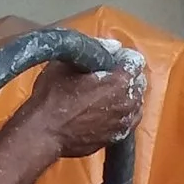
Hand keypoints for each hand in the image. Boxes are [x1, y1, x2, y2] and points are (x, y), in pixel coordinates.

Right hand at [27, 56, 143, 158]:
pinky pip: (126, 122)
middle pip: (138, 83)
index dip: (122, 57)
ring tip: (107, 94)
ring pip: (135, 104)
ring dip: (125, 96)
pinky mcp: (115, 138)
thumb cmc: (52, 97)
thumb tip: (114, 46)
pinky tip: (106, 111)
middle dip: (126, 76)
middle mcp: (127, 103)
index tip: (109, 59)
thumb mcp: (68, 63)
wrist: (44, 133)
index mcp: (120, 81)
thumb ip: (96, 50)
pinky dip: (120, 114)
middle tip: (107, 75)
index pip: (136, 61)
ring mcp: (123, 124)